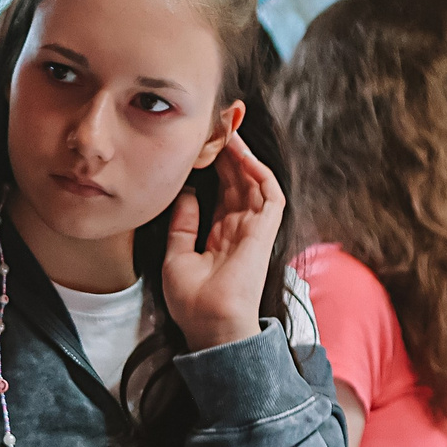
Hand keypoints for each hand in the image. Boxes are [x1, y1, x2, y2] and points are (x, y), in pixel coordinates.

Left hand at [162, 127, 284, 351]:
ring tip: (230, 129)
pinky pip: (269, 195)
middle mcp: (240, 228)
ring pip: (255, 182)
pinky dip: (259, 173)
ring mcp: (254, 229)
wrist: (209, 325)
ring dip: (245, 155)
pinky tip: (243, 155)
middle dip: (232, 150)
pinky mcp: (264, 232)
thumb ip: (183, 224)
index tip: (206, 141)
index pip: (224, 190)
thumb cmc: (193, 301)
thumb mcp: (177, 255)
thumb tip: (186, 193)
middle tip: (220, 121)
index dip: (218, 164)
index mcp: (222, 235)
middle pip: (240, 180)